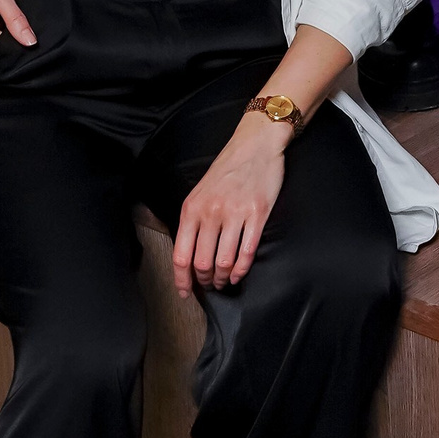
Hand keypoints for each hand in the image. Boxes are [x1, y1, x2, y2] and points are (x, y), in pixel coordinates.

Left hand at [173, 114, 288, 292]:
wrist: (255, 144)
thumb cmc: (228, 169)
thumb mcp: (200, 192)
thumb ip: (194, 220)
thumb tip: (189, 254)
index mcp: (192, 208)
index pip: (181, 255)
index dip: (182, 280)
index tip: (186, 292)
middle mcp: (211, 212)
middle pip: (202, 263)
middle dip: (206, 281)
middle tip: (210, 285)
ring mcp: (235, 214)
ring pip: (224, 262)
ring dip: (224, 278)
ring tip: (225, 282)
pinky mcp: (258, 214)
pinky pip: (247, 252)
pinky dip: (241, 270)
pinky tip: (239, 274)